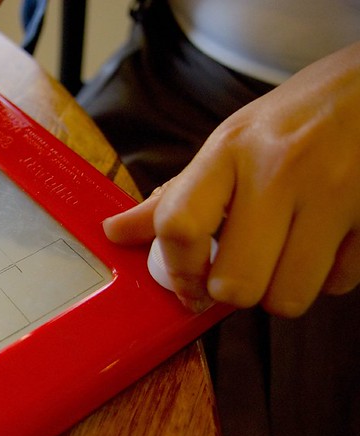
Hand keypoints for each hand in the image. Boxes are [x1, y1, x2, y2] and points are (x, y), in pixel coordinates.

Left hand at [103, 42, 359, 316]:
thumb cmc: (294, 122)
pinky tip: (324, 245)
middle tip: (240, 269)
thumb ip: (176, 196)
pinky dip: (326, 278)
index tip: (186, 286)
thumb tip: (114, 233)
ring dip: (280, 290)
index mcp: (229, 152)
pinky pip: (338, 286)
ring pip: (286, 298)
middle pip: (235, 284)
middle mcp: (280, 171)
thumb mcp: (229, 144)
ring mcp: (335, 195)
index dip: (178, 272)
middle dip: (232, 291)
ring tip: (284, 257)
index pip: (179, 226)